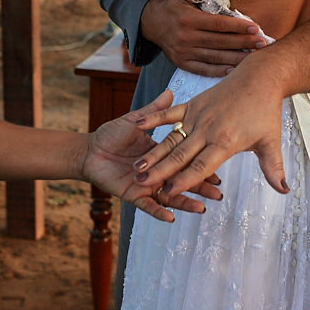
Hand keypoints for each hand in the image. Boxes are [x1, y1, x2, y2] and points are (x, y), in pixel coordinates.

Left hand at [83, 90, 222, 221]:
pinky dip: (159, 211)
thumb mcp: (135, 121)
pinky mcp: (133, 195)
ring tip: (201, 208)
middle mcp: (157, 172)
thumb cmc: (111, 135)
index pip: (186, 161)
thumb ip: (154, 110)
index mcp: (162, 155)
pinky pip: (147, 206)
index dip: (201, 166)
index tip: (219, 169)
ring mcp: (146, 185)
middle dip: (201, 188)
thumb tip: (169, 92)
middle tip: (218, 193)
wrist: (90, 149)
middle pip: (183, 181)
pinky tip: (171, 217)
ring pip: (169, 197)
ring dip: (185, 203)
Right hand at [129, 60, 287, 198]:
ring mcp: (198, 116)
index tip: (168, 192)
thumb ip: (274, 169)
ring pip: (172, 138)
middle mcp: (209, 129)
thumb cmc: (265, 110)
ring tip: (137, 166)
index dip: (184, 180)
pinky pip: (171, 112)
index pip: (202, 166)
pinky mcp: (193, 104)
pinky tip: (138, 125)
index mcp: (226, 141)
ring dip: (153, 152)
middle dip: (160, 171)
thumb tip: (284, 191)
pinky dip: (154, 118)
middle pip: (181, 155)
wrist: (260, 76)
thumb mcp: (271, 141)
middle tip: (142, 183)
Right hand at [141, 0, 266, 76]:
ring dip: (236, 58)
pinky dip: (219, 71)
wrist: (152, 24)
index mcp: (188, 19)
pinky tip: (233, 70)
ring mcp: (184, 52)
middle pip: (220, 42)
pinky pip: (203, 69)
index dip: (238, 26)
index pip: (218, 24)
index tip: (255, 28)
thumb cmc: (173, 8)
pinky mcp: (182, 63)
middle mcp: (186, 37)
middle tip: (262, 43)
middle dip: (243, 43)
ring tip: (254, 57)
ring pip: (214, 57)